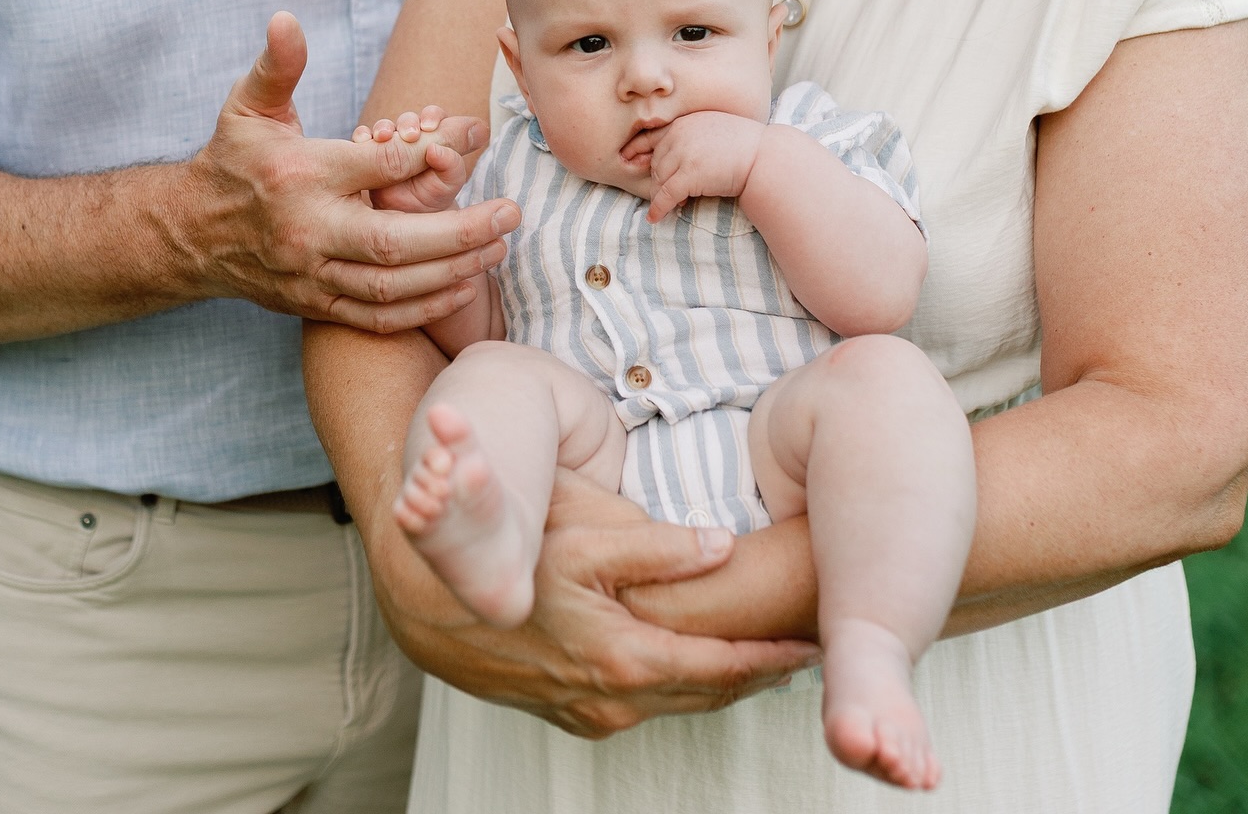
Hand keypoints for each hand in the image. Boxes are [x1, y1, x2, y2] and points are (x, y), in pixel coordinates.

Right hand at [178, 13, 517, 329]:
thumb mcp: (249, 106)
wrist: (189, 234)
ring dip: (451, 271)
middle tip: (510, 213)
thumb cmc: (232, 161)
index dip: (428, 154)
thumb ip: (277, 66)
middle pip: (391, 241)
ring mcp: (311, 274)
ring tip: (498, 248)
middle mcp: (307, 230)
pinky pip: (375, 316)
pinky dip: (422, 309)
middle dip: (459, 232)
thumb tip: (287, 19)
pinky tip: (463, 287)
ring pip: (390, 285)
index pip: (377, 167)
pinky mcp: (313, 305)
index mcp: (301, 175)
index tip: (472, 137)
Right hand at [368, 467, 818, 736]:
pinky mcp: (570, 711)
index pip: (725, 666)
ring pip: (679, 702)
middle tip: (810, 649)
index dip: (775, 655)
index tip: (818, 640)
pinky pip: (644, 704)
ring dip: (724, 682)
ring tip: (769, 656)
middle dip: (761, 672)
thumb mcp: (584, 535)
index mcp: (627, 657)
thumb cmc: (510, 551)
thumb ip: (658, 546)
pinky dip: (682, 685)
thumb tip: (725, 546)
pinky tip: (698, 663)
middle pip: (710, 693)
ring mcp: (589, 712)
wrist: (430, 599)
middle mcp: (614, 699)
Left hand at [643, 111, 764, 222]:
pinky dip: (658, 208)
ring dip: (661, 194)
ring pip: (658, 180)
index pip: (652, 136)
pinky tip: (655, 218)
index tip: (627, 159)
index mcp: (684, 122)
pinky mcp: (688, 176)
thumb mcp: (714, 128)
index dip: (637, 150)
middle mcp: (679, 135)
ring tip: (672, 203)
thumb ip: (693, 134)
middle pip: (654, 162)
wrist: (764, 157)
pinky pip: (665, 195)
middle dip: (657, 178)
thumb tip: (679, 153)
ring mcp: (683, 154)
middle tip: (666, 191)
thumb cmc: (746, 144)